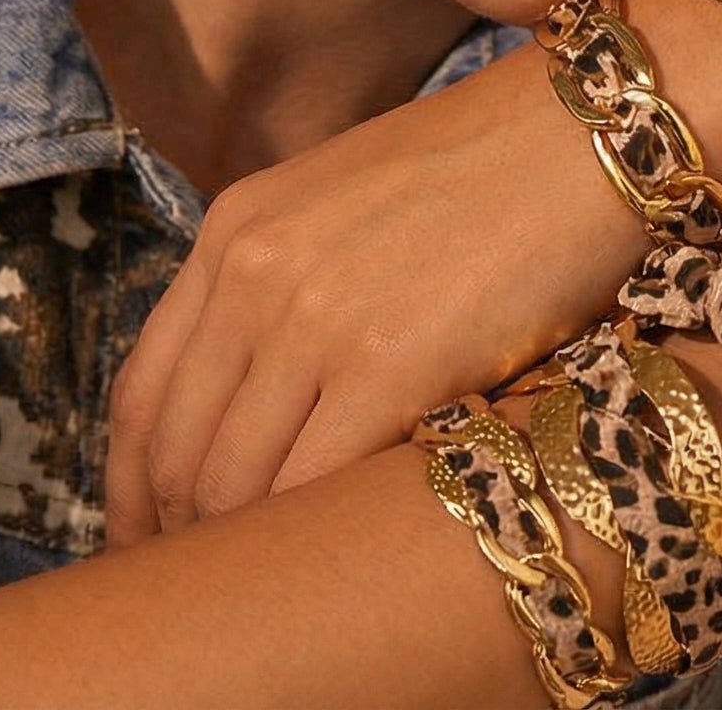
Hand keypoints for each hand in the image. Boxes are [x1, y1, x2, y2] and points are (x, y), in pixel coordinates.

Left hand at [102, 42, 649, 546]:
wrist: (587, 132)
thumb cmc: (492, 168)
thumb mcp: (348, 199)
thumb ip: (288, 279)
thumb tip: (263, 394)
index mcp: (234, 230)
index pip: (143, 390)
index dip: (133, 486)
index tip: (148, 538)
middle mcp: (253, 272)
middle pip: (176, 448)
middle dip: (176, 534)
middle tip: (206, 588)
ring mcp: (315, 318)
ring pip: (230, 480)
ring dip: (240, 545)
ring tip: (272, 584)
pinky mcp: (391, 363)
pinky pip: (311, 485)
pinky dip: (308, 534)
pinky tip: (332, 558)